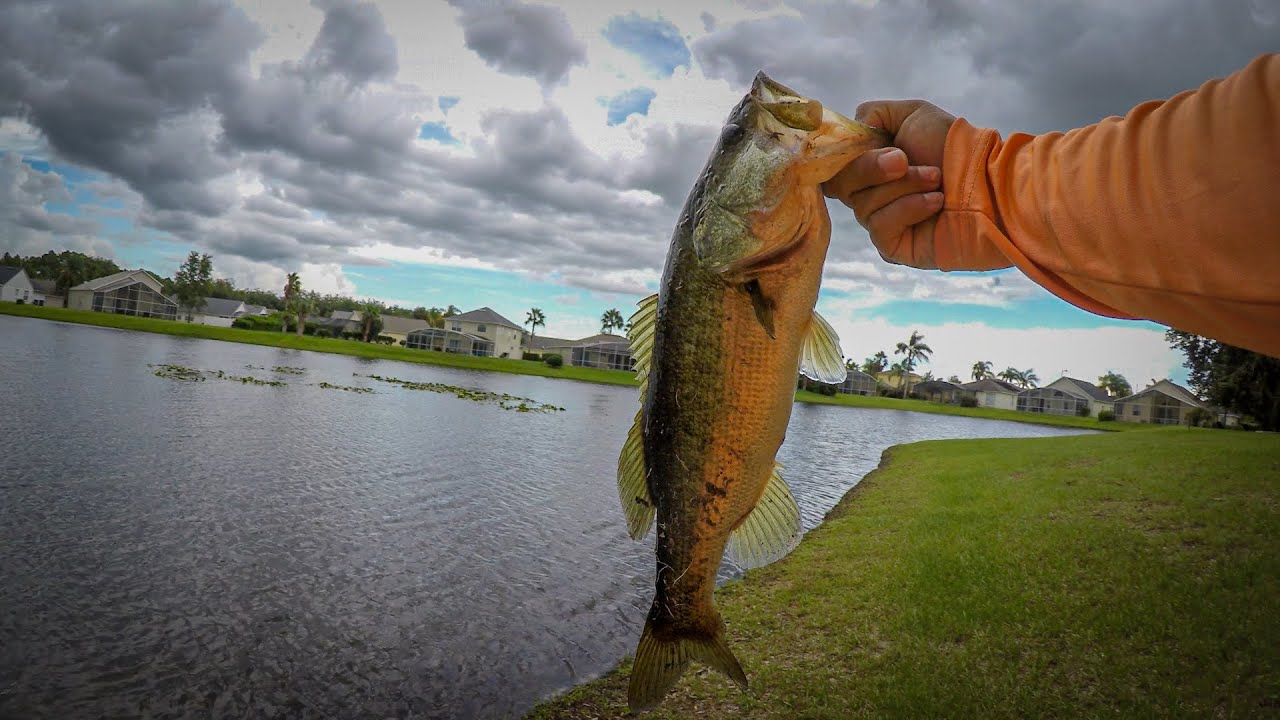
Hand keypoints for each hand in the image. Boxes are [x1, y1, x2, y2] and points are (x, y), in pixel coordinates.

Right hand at [823, 100, 955, 268]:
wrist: (993, 180)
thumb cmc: (956, 146)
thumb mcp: (913, 114)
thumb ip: (872, 113)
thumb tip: (851, 133)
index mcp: (869, 166)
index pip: (833, 168)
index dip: (841, 158)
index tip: (867, 145)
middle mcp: (871, 195)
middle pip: (841, 185)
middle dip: (872, 167)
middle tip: (905, 160)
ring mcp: (881, 222)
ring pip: (863, 205)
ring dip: (904, 186)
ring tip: (936, 179)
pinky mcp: (894, 247)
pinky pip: (881, 227)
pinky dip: (909, 208)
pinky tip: (936, 202)